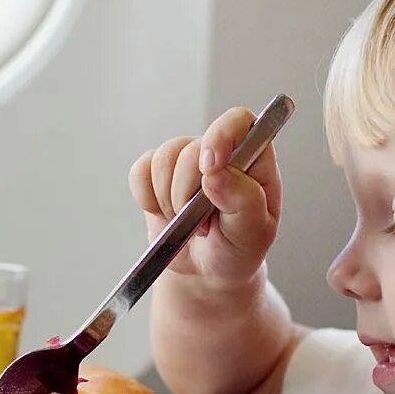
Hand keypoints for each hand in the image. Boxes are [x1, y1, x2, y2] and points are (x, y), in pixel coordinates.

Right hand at [127, 107, 281, 285]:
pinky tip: (166, 216)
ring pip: (164, 158)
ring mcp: (185, 159)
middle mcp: (219, 150)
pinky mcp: (157, 173)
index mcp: (253, 157)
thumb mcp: (253, 233)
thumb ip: (243, 200)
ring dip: (170, 201)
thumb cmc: (238, 249)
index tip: (210, 168)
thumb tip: (215, 173)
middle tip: (205, 226)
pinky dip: (147, 199)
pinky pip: (140, 172)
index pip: (239, 120)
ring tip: (188, 224)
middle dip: (190, 193)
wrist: (207, 273)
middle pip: (192, 148)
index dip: (221, 136)